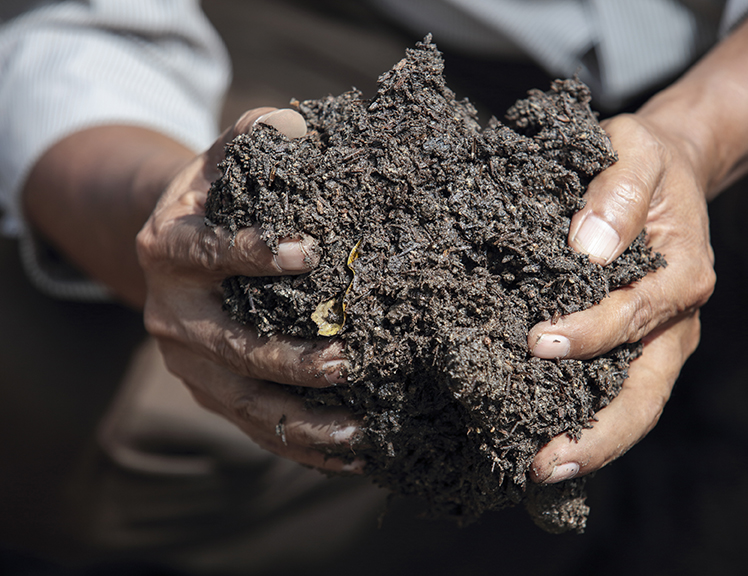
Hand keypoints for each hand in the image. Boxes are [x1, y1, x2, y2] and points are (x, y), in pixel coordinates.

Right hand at [137, 108, 361, 472]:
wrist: (176, 247)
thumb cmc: (218, 198)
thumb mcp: (227, 159)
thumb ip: (259, 135)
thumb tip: (304, 123)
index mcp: (169, 248)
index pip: (207, 253)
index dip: (252, 253)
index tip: (311, 252)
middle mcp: (170, 313)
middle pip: (230, 345)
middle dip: (289, 356)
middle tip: (349, 358)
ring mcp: (189, 363)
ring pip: (245, 401)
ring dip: (303, 418)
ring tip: (361, 428)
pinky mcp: (211, 393)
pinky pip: (256, 427)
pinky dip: (302, 444)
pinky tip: (352, 453)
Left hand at [528, 113, 715, 482]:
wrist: (666, 172)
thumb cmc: (645, 160)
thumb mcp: (635, 149)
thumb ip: (617, 191)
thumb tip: (586, 248)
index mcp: (683, 274)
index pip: (637, 314)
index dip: (591, 332)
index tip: (538, 340)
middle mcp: (675, 320)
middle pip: (647, 392)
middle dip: (599, 432)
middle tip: (545, 461)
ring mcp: (658, 341)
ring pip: (634, 406)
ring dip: (592, 443)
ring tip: (539, 470)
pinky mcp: (635, 348)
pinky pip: (614, 392)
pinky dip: (584, 422)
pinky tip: (541, 440)